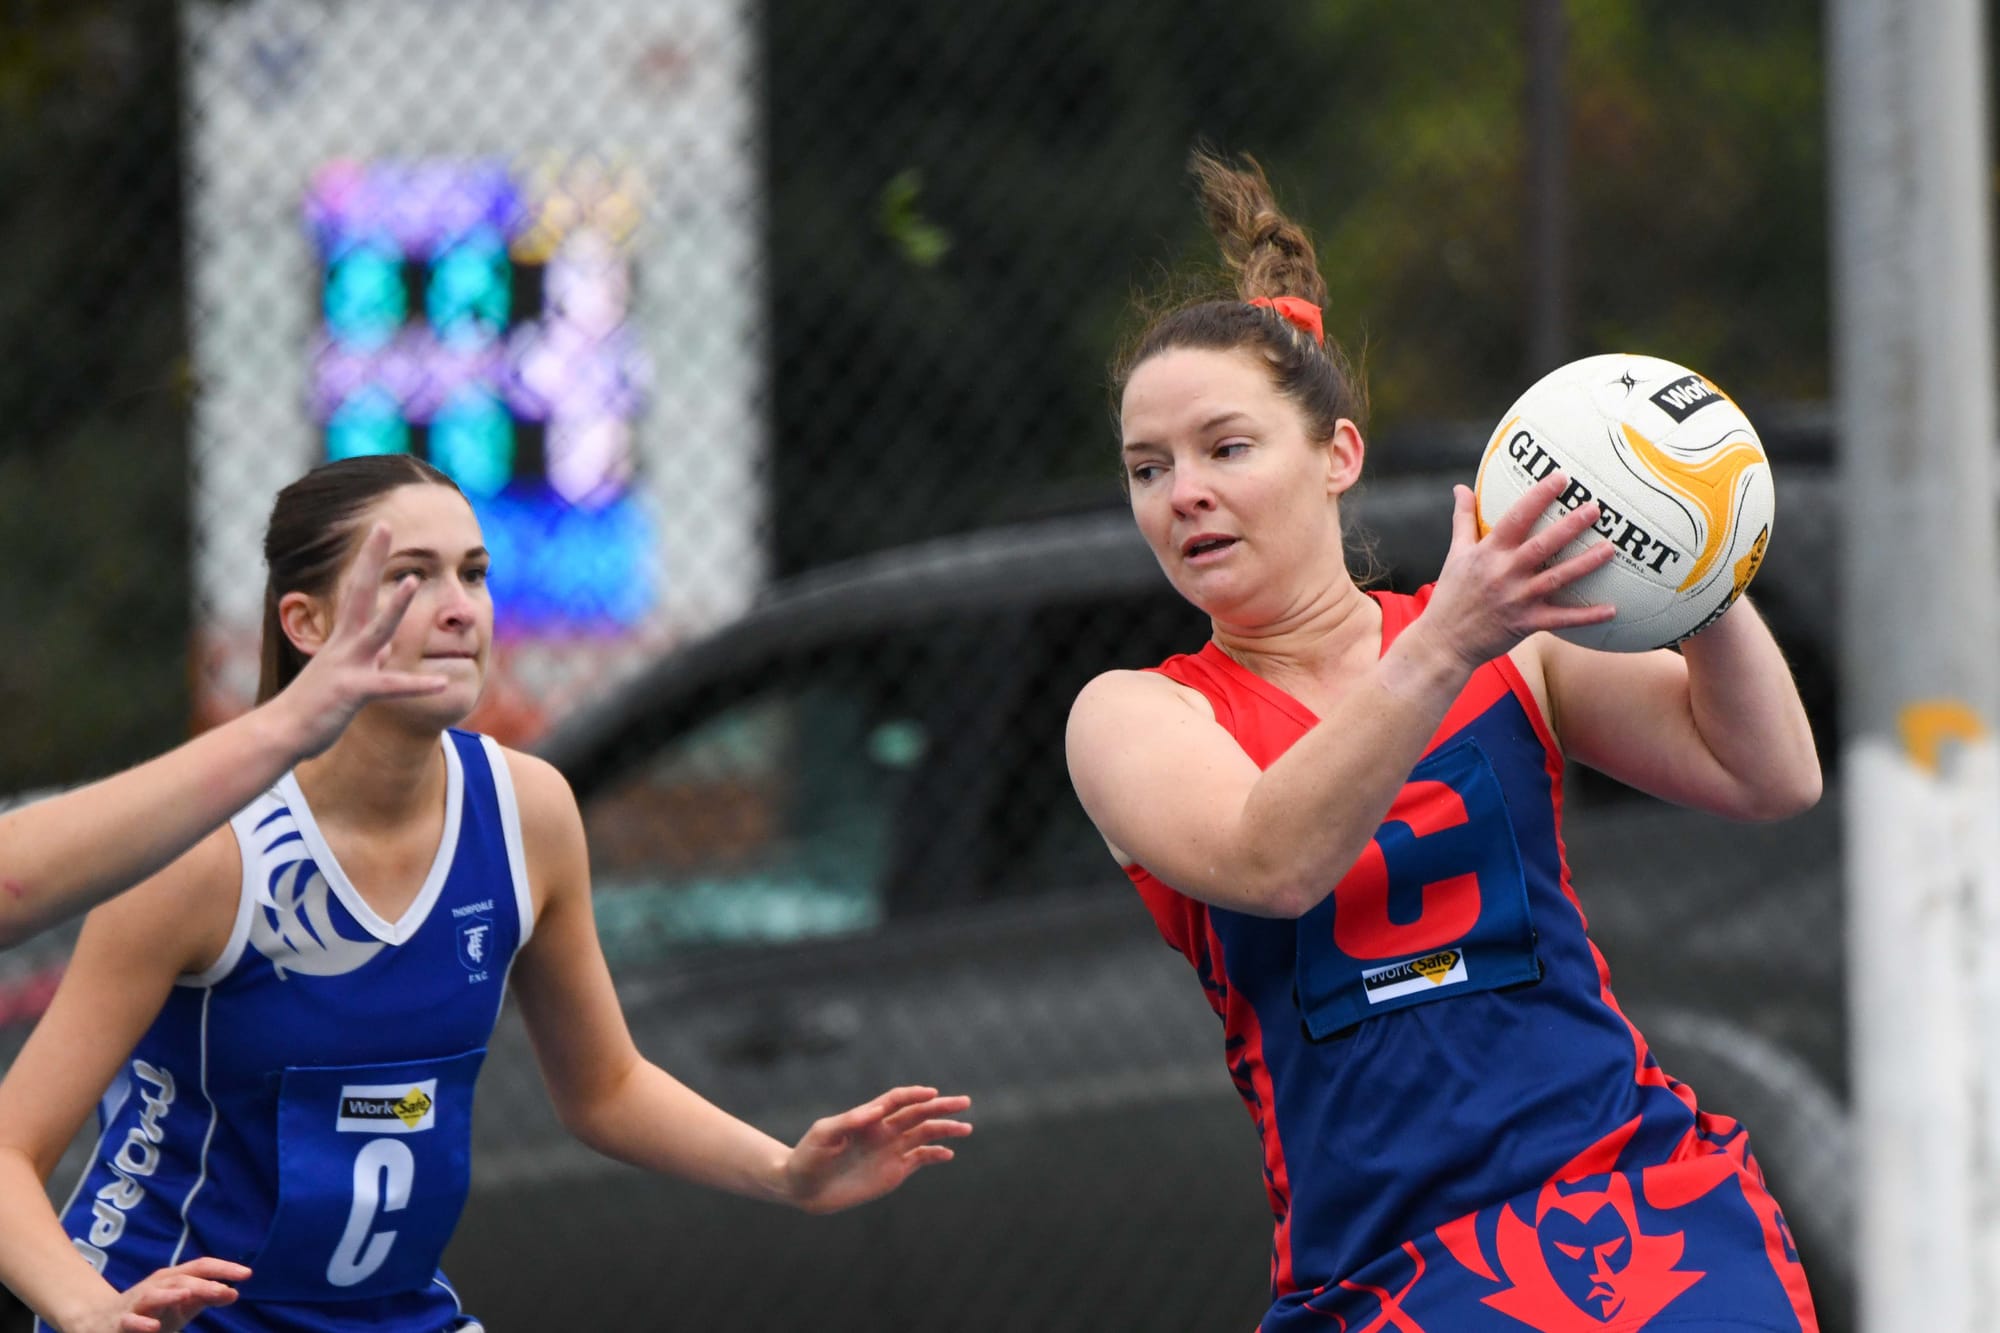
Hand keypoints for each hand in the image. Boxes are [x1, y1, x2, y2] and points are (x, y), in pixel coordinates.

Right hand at [62, 1257, 249, 1332]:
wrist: (103, 1322)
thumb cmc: (151, 1312)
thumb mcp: (182, 1305)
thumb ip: (206, 1297)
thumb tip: (235, 1293)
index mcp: (174, 1278)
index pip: (201, 1267)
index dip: (224, 1268)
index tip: (247, 1274)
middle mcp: (156, 1285)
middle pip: (182, 1280)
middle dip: (203, 1284)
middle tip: (225, 1290)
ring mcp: (137, 1302)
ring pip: (154, 1295)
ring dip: (170, 1295)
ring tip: (187, 1296)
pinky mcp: (120, 1321)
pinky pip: (130, 1321)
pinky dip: (141, 1323)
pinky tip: (154, 1327)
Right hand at [272, 522, 448, 758]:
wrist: (282, 733)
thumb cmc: (314, 707)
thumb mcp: (344, 677)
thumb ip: (369, 660)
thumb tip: (387, 650)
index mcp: (343, 639)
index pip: (358, 590)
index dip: (369, 561)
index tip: (381, 531)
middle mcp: (344, 645)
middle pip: (360, 592)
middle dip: (373, 559)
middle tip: (385, 525)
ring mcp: (347, 665)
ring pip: (376, 630)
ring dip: (396, 606)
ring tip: (415, 581)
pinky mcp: (351, 692)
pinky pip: (389, 686)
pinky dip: (416, 685)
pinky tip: (442, 682)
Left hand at [781, 1086, 972, 1213]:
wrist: (802, 1188)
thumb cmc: (808, 1156)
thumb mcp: (823, 1135)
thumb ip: (849, 1121)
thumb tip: (877, 1110)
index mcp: (867, 1118)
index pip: (896, 1100)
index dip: (914, 1095)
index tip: (931, 1094)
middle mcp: (883, 1131)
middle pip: (918, 1114)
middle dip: (941, 1108)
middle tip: (964, 1102)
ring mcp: (890, 1151)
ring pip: (924, 1135)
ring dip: (944, 1131)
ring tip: (965, 1128)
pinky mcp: (893, 1172)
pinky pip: (919, 1159)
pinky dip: (935, 1155)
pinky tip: (948, 1154)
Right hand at [1420, 472, 1618, 671]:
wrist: (1444, 641)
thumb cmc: (1451, 595)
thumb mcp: (1455, 554)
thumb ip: (1463, 519)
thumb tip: (1461, 488)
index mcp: (1488, 553)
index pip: (1516, 518)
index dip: (1539, 496)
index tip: (1561, 477)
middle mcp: (1504, 573)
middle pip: (1542, 545)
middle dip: (1570, 526)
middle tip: (1595, 508)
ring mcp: (1517, 599)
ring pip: (1557, 578)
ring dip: (1585, 564)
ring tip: (1610, 549)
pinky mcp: (1526, 623)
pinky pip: (1561, 619)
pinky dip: (1586, 616)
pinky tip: (1612, 609)